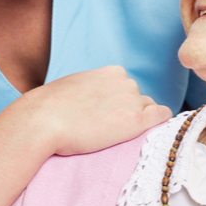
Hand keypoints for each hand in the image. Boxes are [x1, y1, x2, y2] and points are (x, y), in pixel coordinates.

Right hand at [27, 66, 171, 156]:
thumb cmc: (50, 108)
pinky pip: (162, 117)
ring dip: (138, 120)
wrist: (43, 121)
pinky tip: (152, 131)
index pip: (127, 87)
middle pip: (139, 98)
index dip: (119, 103)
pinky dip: (160, 122)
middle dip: (128, 111)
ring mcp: (133, 100)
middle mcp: (126, 82)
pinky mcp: (136, 120)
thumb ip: (93, 88)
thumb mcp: (75, 86)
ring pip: (148, 109)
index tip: (107, 115)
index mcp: (112, 71)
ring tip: (115, 133)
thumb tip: (95, 100)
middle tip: (108, 127)